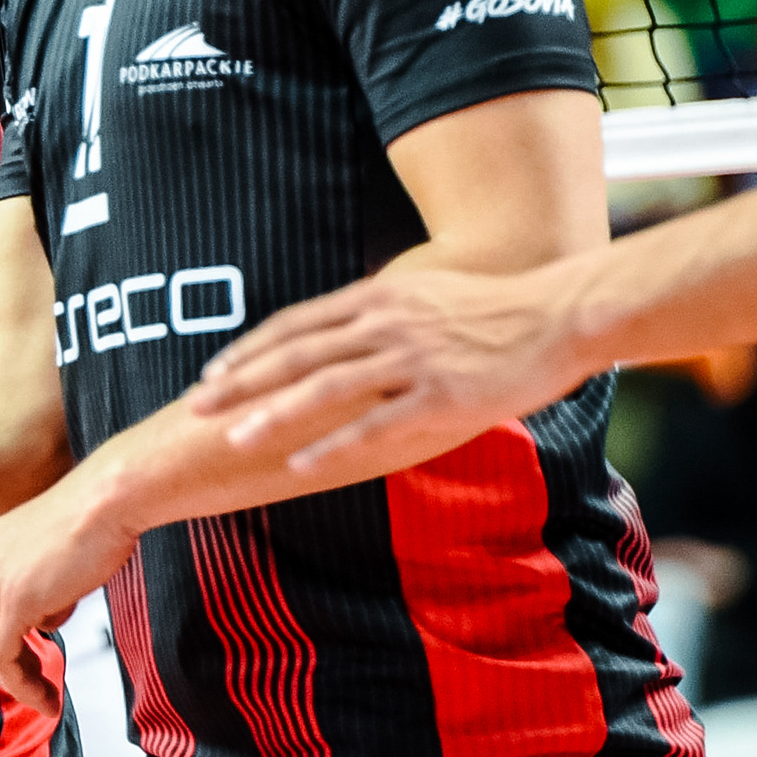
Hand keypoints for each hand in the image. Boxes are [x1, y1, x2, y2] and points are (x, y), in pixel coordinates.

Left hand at [0, 479, 133, 712]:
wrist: (109, 499)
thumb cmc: (97, 515)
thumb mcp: (57, 552)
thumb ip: (43, 584)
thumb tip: (48, 617)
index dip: (10, 641)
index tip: (34, 661)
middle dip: (13, 667)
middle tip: (40, 688)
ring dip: (19, 683)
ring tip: (47, 698)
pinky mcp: (14, 601)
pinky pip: (4, 658)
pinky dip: (24, 685)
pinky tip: (47, 697)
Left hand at [187, 267, 580, 489]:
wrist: (559, 314)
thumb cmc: (494, 307)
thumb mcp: (425, 293)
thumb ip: (380, 311)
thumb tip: (341, 331)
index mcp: (377, 296)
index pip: (295, 324)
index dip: (248, 349)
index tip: (210, 372)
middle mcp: (385, 323)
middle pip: (296, 354)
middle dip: (241, 382)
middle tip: (197, 408)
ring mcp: (412, 358)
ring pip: (325, 388)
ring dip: (274, 414)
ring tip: (236, 438)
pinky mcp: (441, 395)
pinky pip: (375, 423)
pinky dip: (334, 444)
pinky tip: (301, 463)